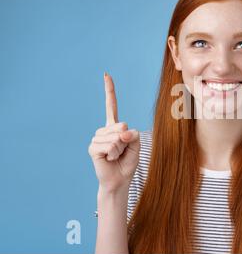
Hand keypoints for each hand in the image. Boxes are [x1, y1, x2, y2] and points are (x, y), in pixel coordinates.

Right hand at [88, 72, 139, 192]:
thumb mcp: (136, 145)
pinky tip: (109, 159)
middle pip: (122, 126)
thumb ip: (133, 135)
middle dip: (127, 141)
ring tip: (115, 156)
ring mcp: (96, 138)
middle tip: (122, 152)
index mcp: (114, 126)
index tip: (106, 74)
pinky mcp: (93, 147)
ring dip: (120, 150)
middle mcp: (104, 130)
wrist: (119, 179)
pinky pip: (109, 146)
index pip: (112, 105)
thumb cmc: (127, 162)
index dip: (109, 90)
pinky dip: (113, 154)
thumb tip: (122, 132)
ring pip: (116, 137)